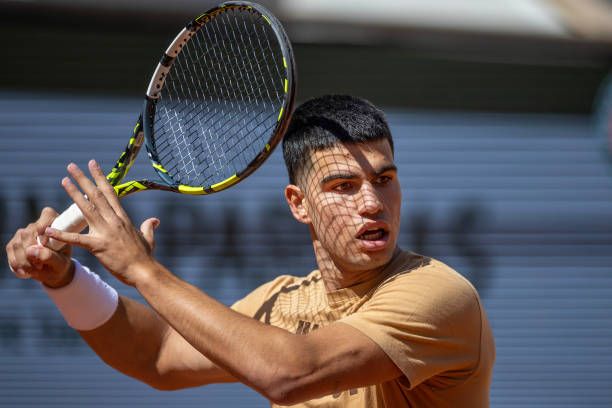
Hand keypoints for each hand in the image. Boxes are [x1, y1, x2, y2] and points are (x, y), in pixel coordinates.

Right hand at [5, 207, 73, 287]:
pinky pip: (10, 251)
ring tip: (35, 270)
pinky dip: (17, 264)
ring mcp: (23, 232)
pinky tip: (26, 272)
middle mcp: (37, 224)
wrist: (52, 271)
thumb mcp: (60, 263)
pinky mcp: (14, 242)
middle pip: (27, 233)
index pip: (47, 215)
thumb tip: (31, 250)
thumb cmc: (61, 264)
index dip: (45, 231)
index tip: (46, 246)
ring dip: (24, 261)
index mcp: (55, 224)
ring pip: (17, 244)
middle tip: (40, 267)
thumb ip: (49, 256)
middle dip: (31, 253)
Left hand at [44, 160, 159, 286]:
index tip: (92, 165)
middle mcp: (114, 221)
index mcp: (124, 218)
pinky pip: (77, 239)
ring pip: (86, 208)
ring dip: (74, 193)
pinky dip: (62, 235)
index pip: (110, 192)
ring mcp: (106, 232)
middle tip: (71, 166)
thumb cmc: (145, 257)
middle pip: (96, 195)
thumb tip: (155, 220)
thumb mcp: (149, 239)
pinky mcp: (98, 246)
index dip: (100, 177)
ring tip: (63, 181)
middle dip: (83, 179)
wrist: (144, 271)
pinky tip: (49, 230)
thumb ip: (149, 227)